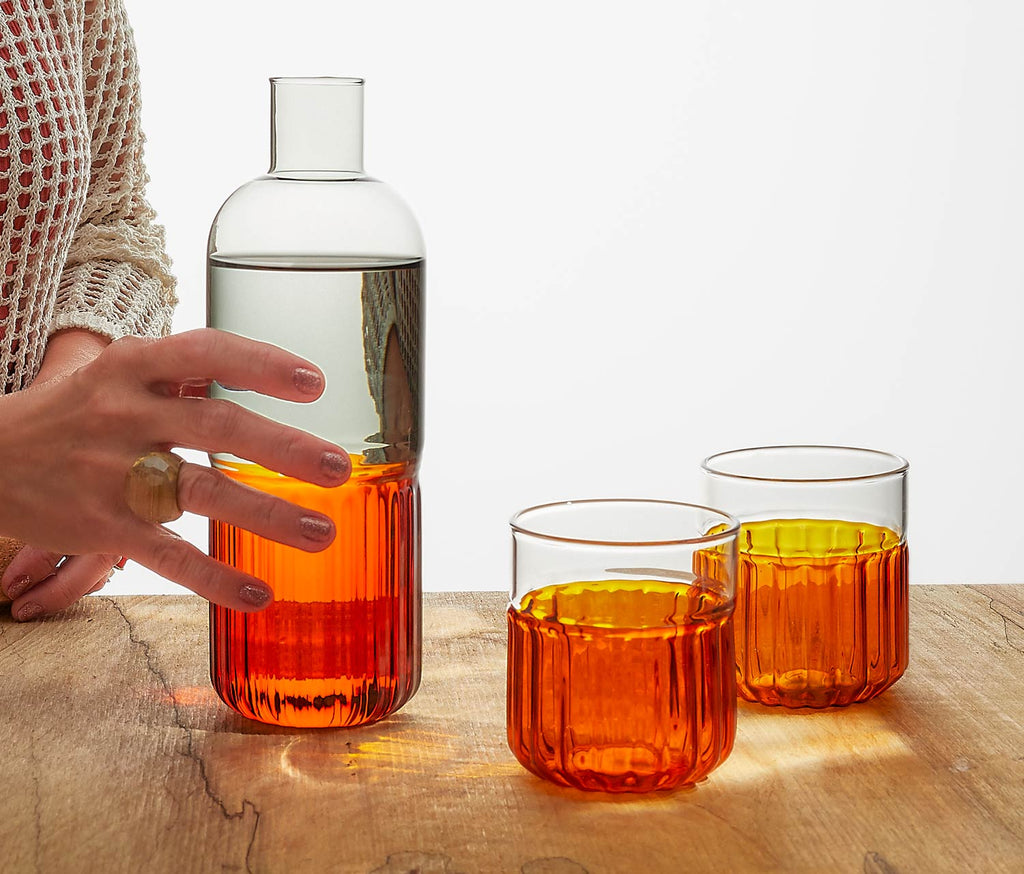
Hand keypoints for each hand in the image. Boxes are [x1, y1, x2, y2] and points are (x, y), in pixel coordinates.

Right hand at [0, 329, 350, 617]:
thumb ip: (182, 374)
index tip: (315, 383)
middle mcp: (125, 415)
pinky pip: (168, 556)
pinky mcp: (104, 528)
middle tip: (339, 468)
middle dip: (283, 447)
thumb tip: (262, 370)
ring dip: (266, 515)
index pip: (206, 352)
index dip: (262, 364)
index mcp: (133, 368)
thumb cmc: (73, 412)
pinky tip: (259, 594)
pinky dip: (215, 578)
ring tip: (321, 533)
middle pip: (216, 426)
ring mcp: (114, 474)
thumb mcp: (116, 373)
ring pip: (200, 493)